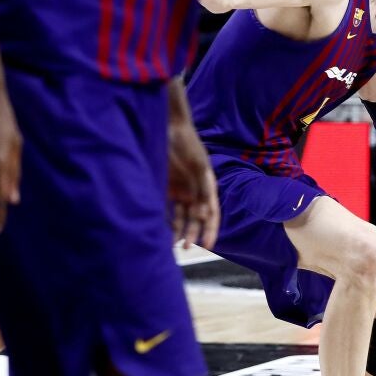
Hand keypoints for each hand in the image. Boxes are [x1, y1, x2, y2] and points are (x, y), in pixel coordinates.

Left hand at [168, 119, 219, 249]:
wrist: (167, 128)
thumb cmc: (187, 144)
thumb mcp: (199, 165)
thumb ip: (203, 188)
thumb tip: (205, 214)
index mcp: (207, 187)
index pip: (212, 214)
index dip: (210, 230)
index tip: (207, 245)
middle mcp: (195, 192)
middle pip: (196, 219)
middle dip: (193, 233)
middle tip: (187, 247)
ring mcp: (180, 191)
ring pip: (181, 217)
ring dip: (180, 231)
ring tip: (173, 245)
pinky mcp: (165, 189)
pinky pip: (167, 209)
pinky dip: (166, 221)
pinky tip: (163, 231)